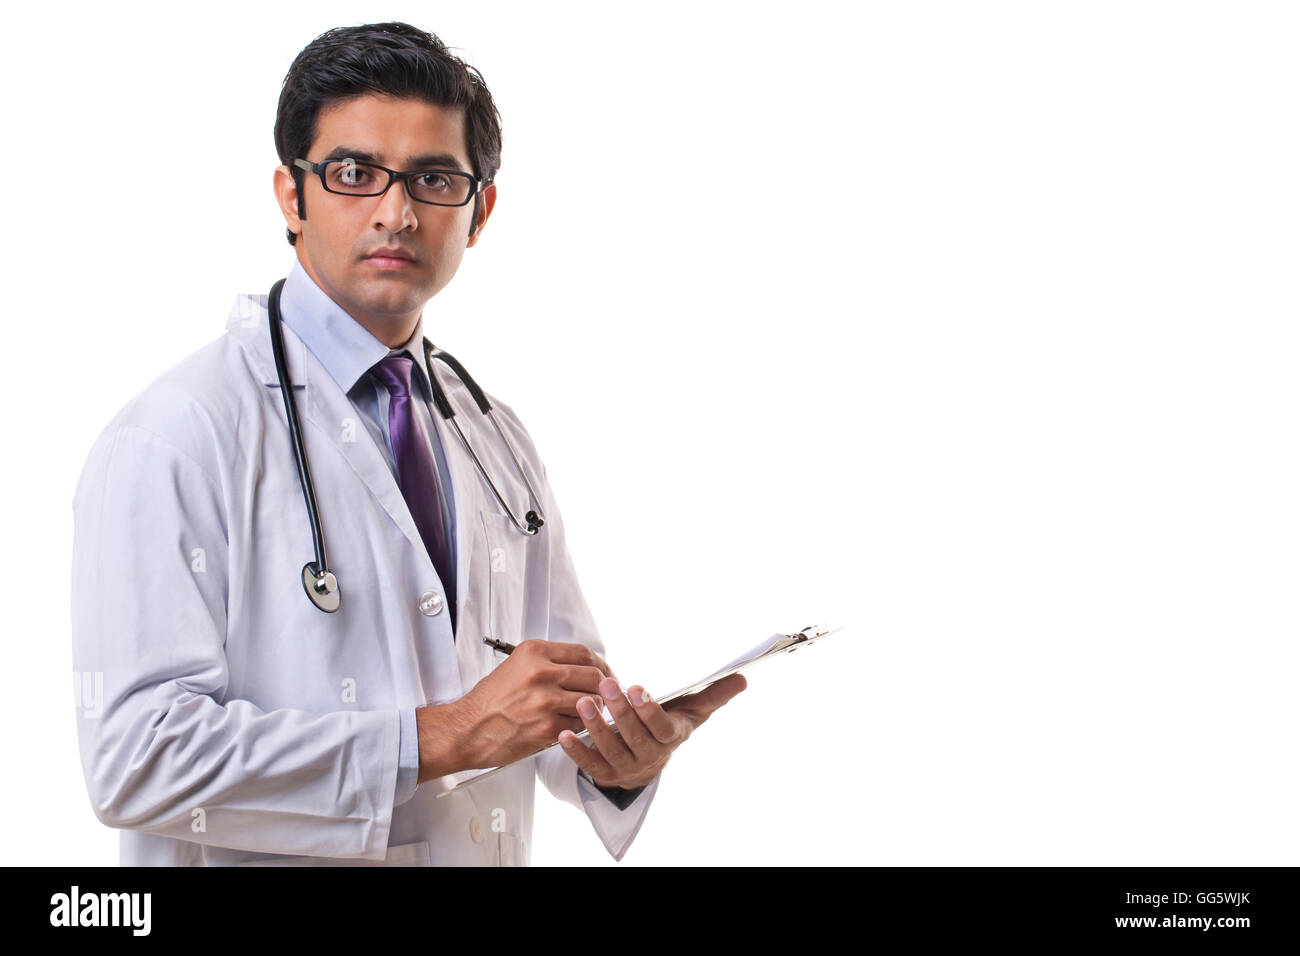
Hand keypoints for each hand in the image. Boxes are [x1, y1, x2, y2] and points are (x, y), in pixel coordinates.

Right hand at [417, 639, 610, 779]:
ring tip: (590, 713)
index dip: (600, 664)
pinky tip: (575, 727)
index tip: (605, 673)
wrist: (466, 729)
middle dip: (605, 687)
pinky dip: (582, 726)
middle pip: (594, 674)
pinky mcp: (548, 725)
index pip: (583, 652)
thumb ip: (549, 663)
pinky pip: (581, 723)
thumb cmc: (489, 702)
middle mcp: (541, 671)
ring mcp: (545, 699)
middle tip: (606, 695)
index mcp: (534, 652)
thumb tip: (584, 667)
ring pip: (592, 700)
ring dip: (595, 709)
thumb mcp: (516, 667)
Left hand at [557, 674, 747, 790]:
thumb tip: (743, 677)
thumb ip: (714, 694)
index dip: (649, 711)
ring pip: (610, 750)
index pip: (662, 728)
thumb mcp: (693, 711)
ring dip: (595, 728)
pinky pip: (589, 765)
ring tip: (583, 703)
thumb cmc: (669, 726)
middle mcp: (649, 757)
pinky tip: (563, 733)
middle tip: (606, 685)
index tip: (638, 688)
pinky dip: (576, 751)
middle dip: (620, 712)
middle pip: (634, 737)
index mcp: (670, 739)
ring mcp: (625, 768)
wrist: (648, 762)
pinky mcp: (604, 774)